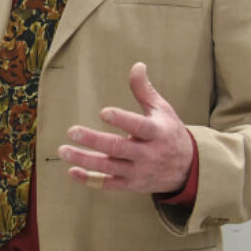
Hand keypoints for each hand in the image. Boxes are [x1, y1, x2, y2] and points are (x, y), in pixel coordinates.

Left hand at [57, 62, 192, 193]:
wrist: (187, 169)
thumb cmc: (169, 133)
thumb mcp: (162, 111)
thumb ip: (144, 91)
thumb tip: (137, 65)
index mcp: (156, 133)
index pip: (139, 126)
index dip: (122, 120)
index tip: (104, 112)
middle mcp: (147, 154)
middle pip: (118, 148)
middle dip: (94, 141)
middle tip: (72, 131)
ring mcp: (138, 171)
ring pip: (109, 167)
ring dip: (84, 159)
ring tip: (63, 150)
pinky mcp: (131, 184)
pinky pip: (108, 184)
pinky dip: (89, 179)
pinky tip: (71, 170)